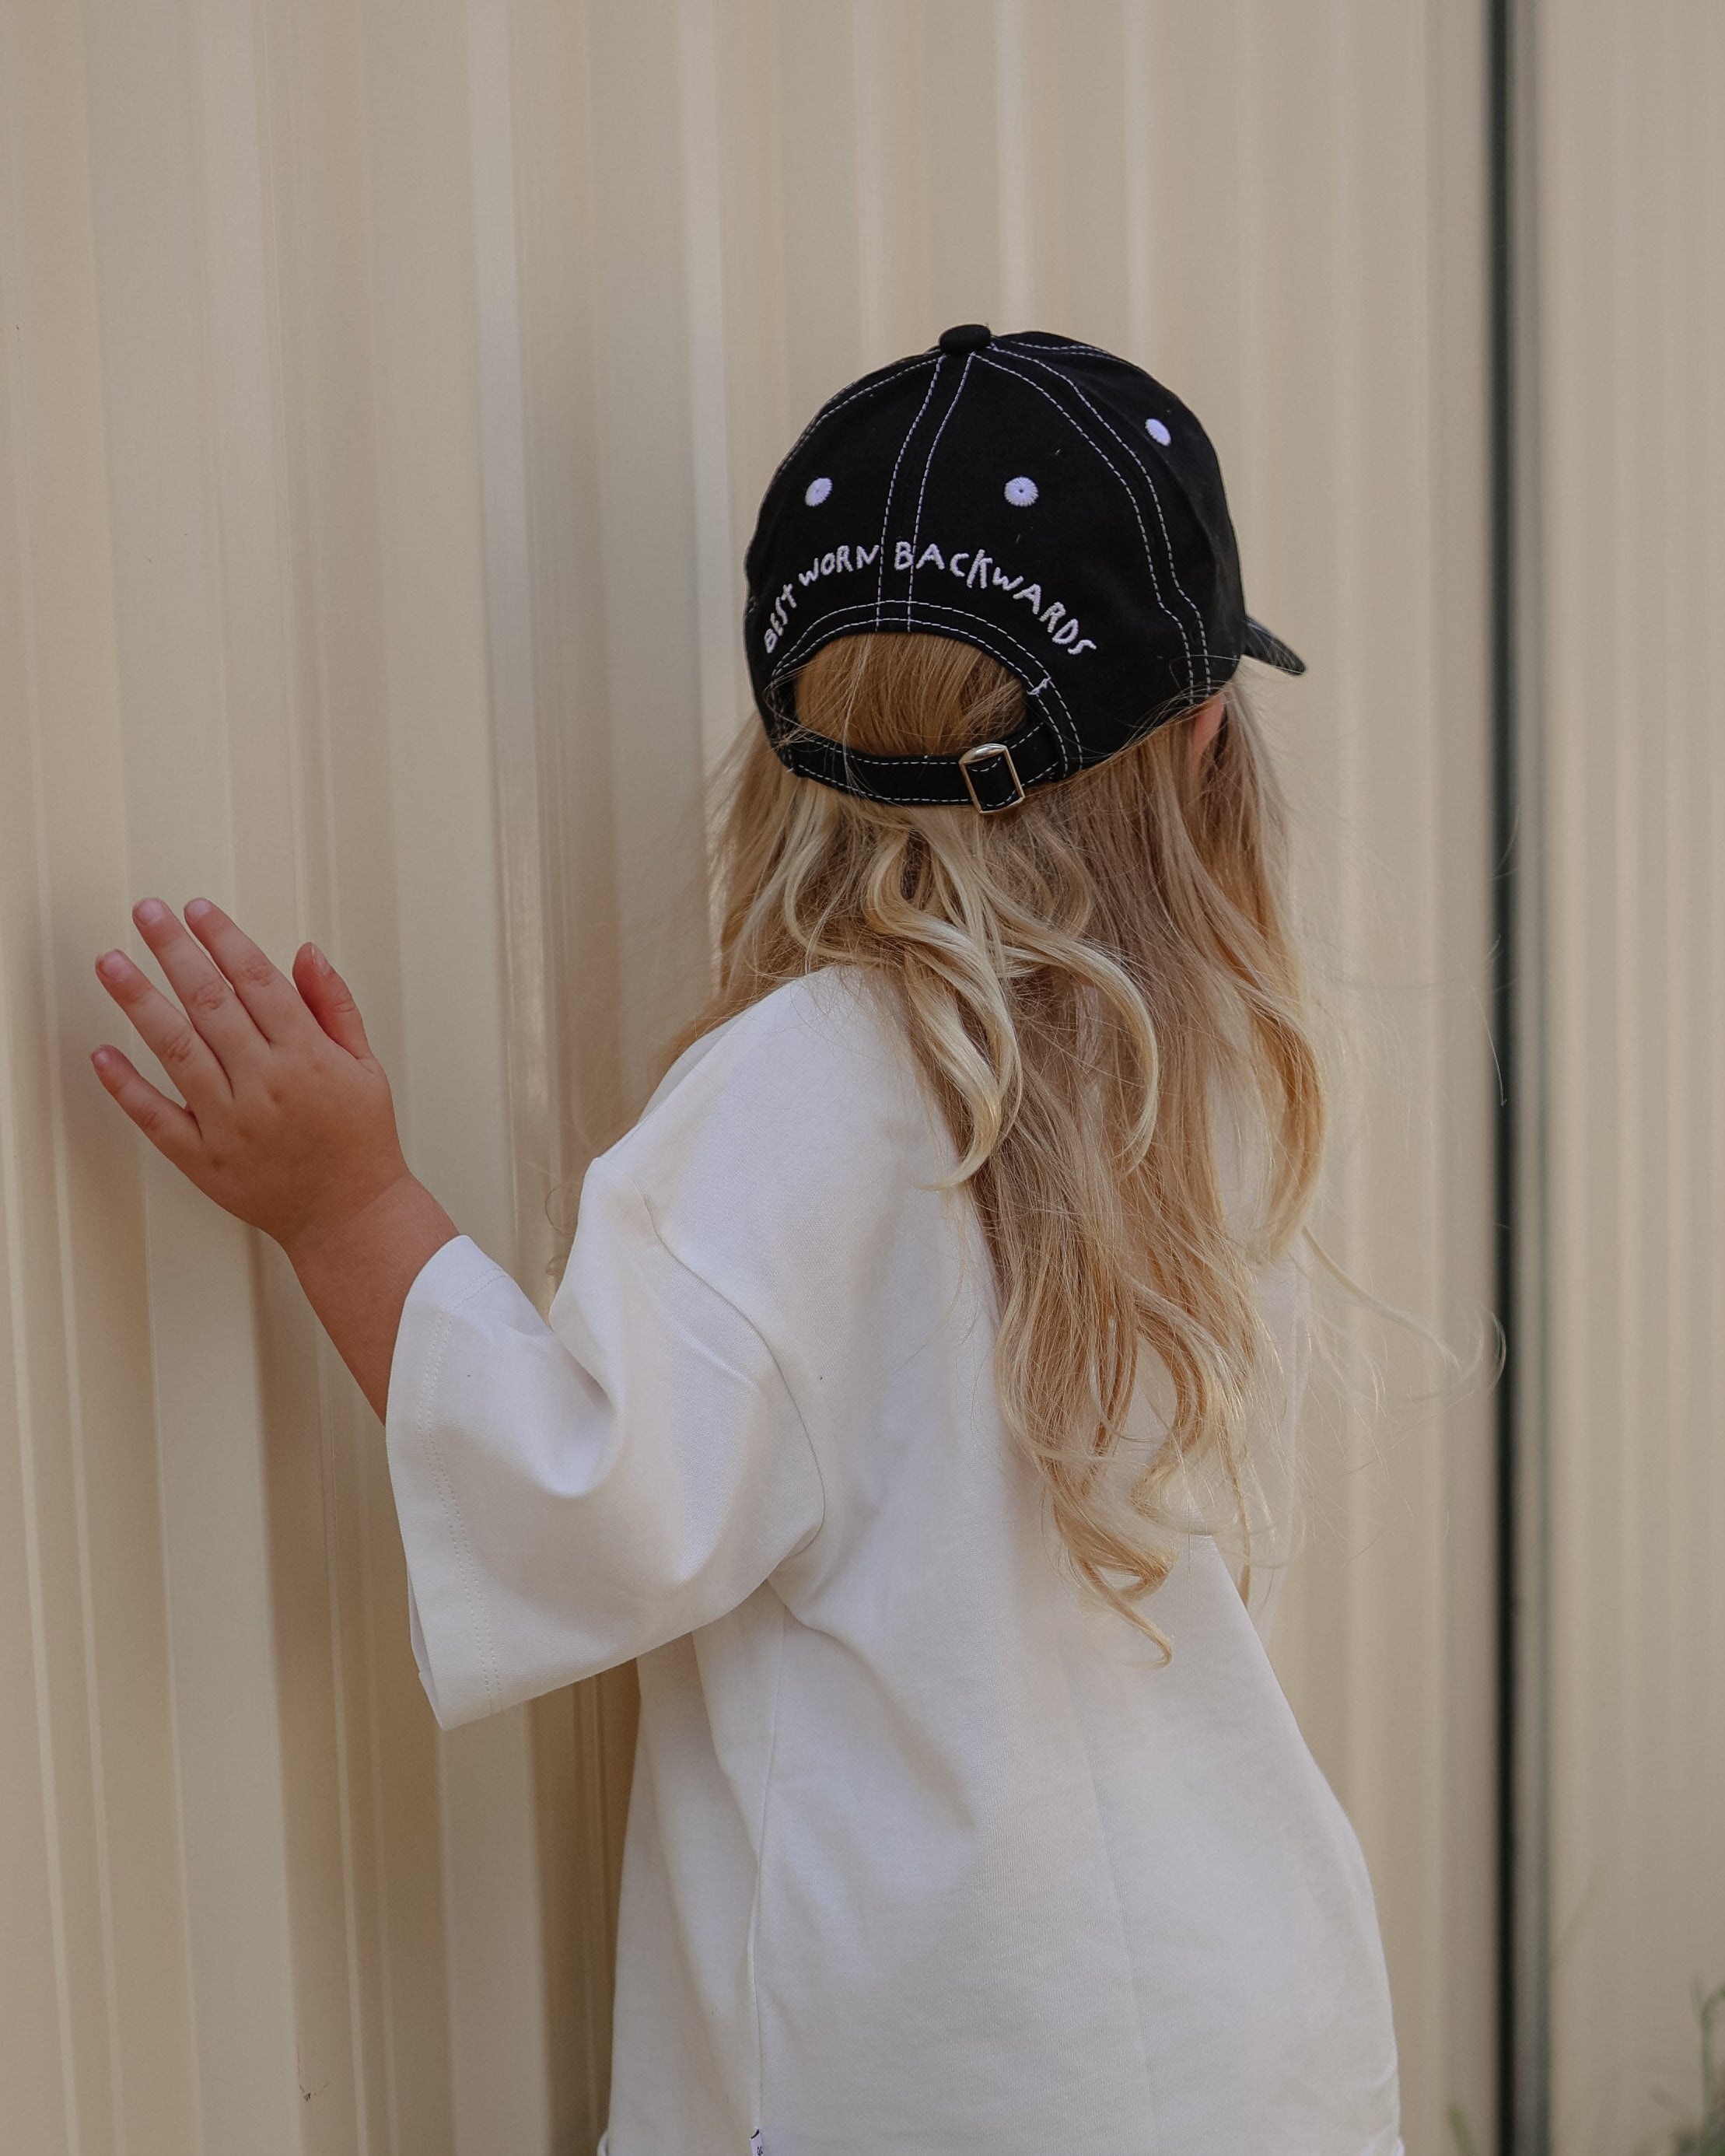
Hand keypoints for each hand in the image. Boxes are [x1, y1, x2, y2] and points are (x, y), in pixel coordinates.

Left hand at [91, 898, 411, 1260]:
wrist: (351, 1217)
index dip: (224, 939)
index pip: (258, 980)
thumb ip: (334, 1005)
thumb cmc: (360, 1141)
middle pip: (212, 1002)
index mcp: (308, 1057)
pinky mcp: (204, 1160)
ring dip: (140, 1002)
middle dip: (175, 951)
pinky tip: (102, 1053)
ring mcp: (231, 1123)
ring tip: (112, 964)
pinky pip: (157, 1118)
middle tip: (147, 914)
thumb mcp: (365, 1065)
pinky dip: (126, 1086)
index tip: (198, 911)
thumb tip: (305, 953)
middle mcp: (266, 1085)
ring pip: (177, 1049)